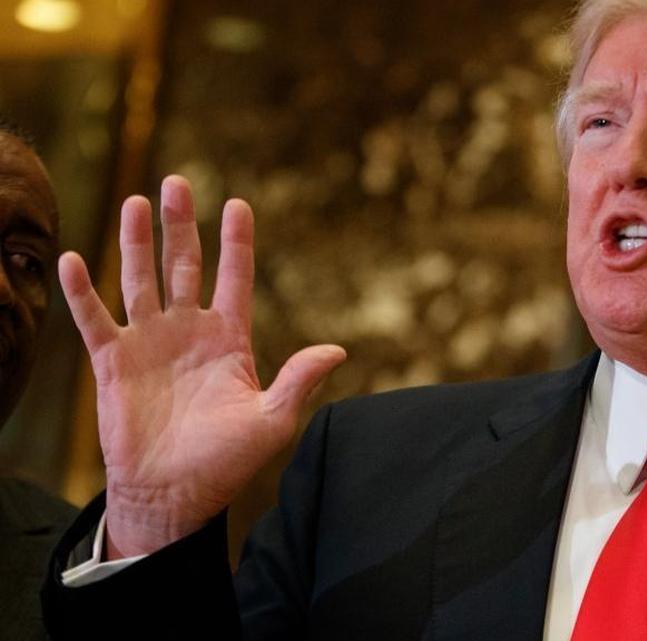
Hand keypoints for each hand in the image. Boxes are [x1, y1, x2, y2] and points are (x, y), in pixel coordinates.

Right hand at [59, 176, 345, 558]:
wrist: (174, 494)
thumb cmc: (226, 462)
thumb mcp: (272, 421)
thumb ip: (299, 381)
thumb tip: (338, 350)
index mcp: (230, 340)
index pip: (235, 278)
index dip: (236, 243)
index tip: (238, 204)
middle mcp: (189, 332)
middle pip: (185, 266)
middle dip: (181, 226)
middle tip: (177, 182)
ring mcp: (150, 343)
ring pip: (141, 280)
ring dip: (137, 243)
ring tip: (136, 202)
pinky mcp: (113, 363)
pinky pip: (95, 320)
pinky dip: (83, 292)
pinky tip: (74, 259)